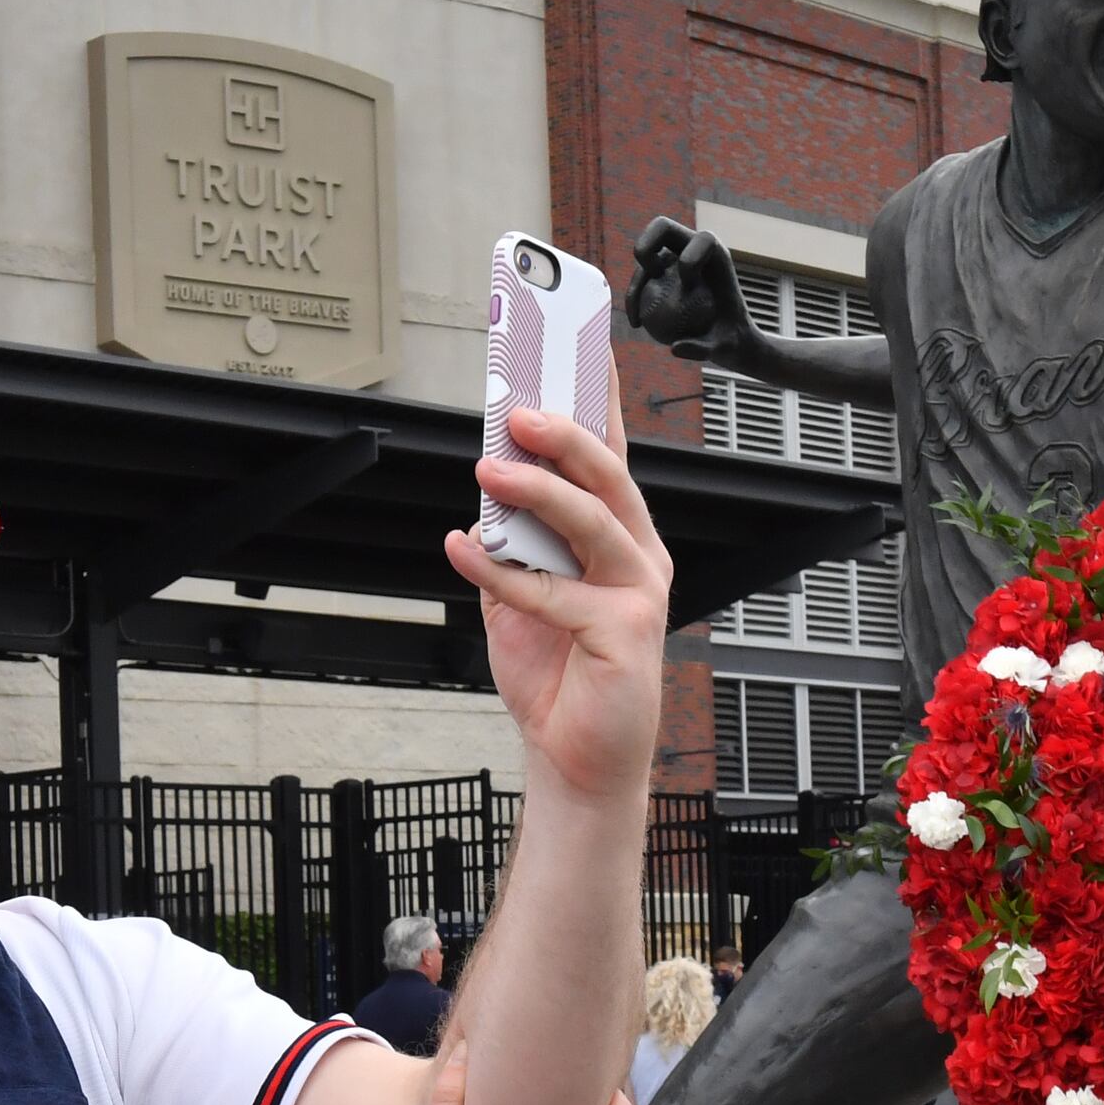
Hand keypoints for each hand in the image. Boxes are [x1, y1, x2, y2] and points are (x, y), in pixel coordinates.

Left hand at [454, 398, 672, 804]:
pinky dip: (503, 570)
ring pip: (593, 521)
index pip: (610, 456)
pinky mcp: (625, 634)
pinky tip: (464, 550)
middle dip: (566, 433)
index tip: (578, 345)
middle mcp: (640, 556)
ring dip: (538, 490)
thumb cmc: (558, 676)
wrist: (574, 759)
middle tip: (519, 407)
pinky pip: (555, 592)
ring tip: (491, 468)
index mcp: (620, 537)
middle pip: (609, 476)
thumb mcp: (520, 594)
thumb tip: (484, 481)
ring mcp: (639, 593)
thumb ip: (509, 541)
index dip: (598, 399)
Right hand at [625, 217, 753, 361]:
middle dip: (648, 243)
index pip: (701, 240)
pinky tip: (637, 324)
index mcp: (715, 253)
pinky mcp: (659, 274)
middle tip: (647, 271)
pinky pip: (641, 281)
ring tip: (638, 316)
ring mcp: (671, 258)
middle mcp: (691, 247)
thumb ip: (704, 348)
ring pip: (645, 258)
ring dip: (637, 282)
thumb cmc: (732, 339)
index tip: (688, 284)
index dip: (692, 257)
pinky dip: (635, 299)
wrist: (727, 339)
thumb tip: (674, 348)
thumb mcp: (724, 348)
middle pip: (662, 229)